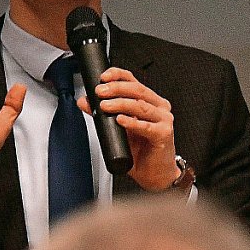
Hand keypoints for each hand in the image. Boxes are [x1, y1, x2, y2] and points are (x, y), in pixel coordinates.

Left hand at [77, 67, 179, 190]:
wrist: (155, 173)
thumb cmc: (141, 150)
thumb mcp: (117, 129)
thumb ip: (102, 114)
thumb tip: (85, 102)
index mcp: (149, 100)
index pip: (133, 81)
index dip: (118, 75)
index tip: (103, 77)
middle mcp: (159, 107)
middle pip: (137, 90)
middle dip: (116, 88)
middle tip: (99, 92)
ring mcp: (164, 119)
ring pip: (140, 105)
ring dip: (120, 103)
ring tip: (105, 106)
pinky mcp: (164, 134)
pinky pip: (146, 126)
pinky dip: (132, 122)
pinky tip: (120, 120)